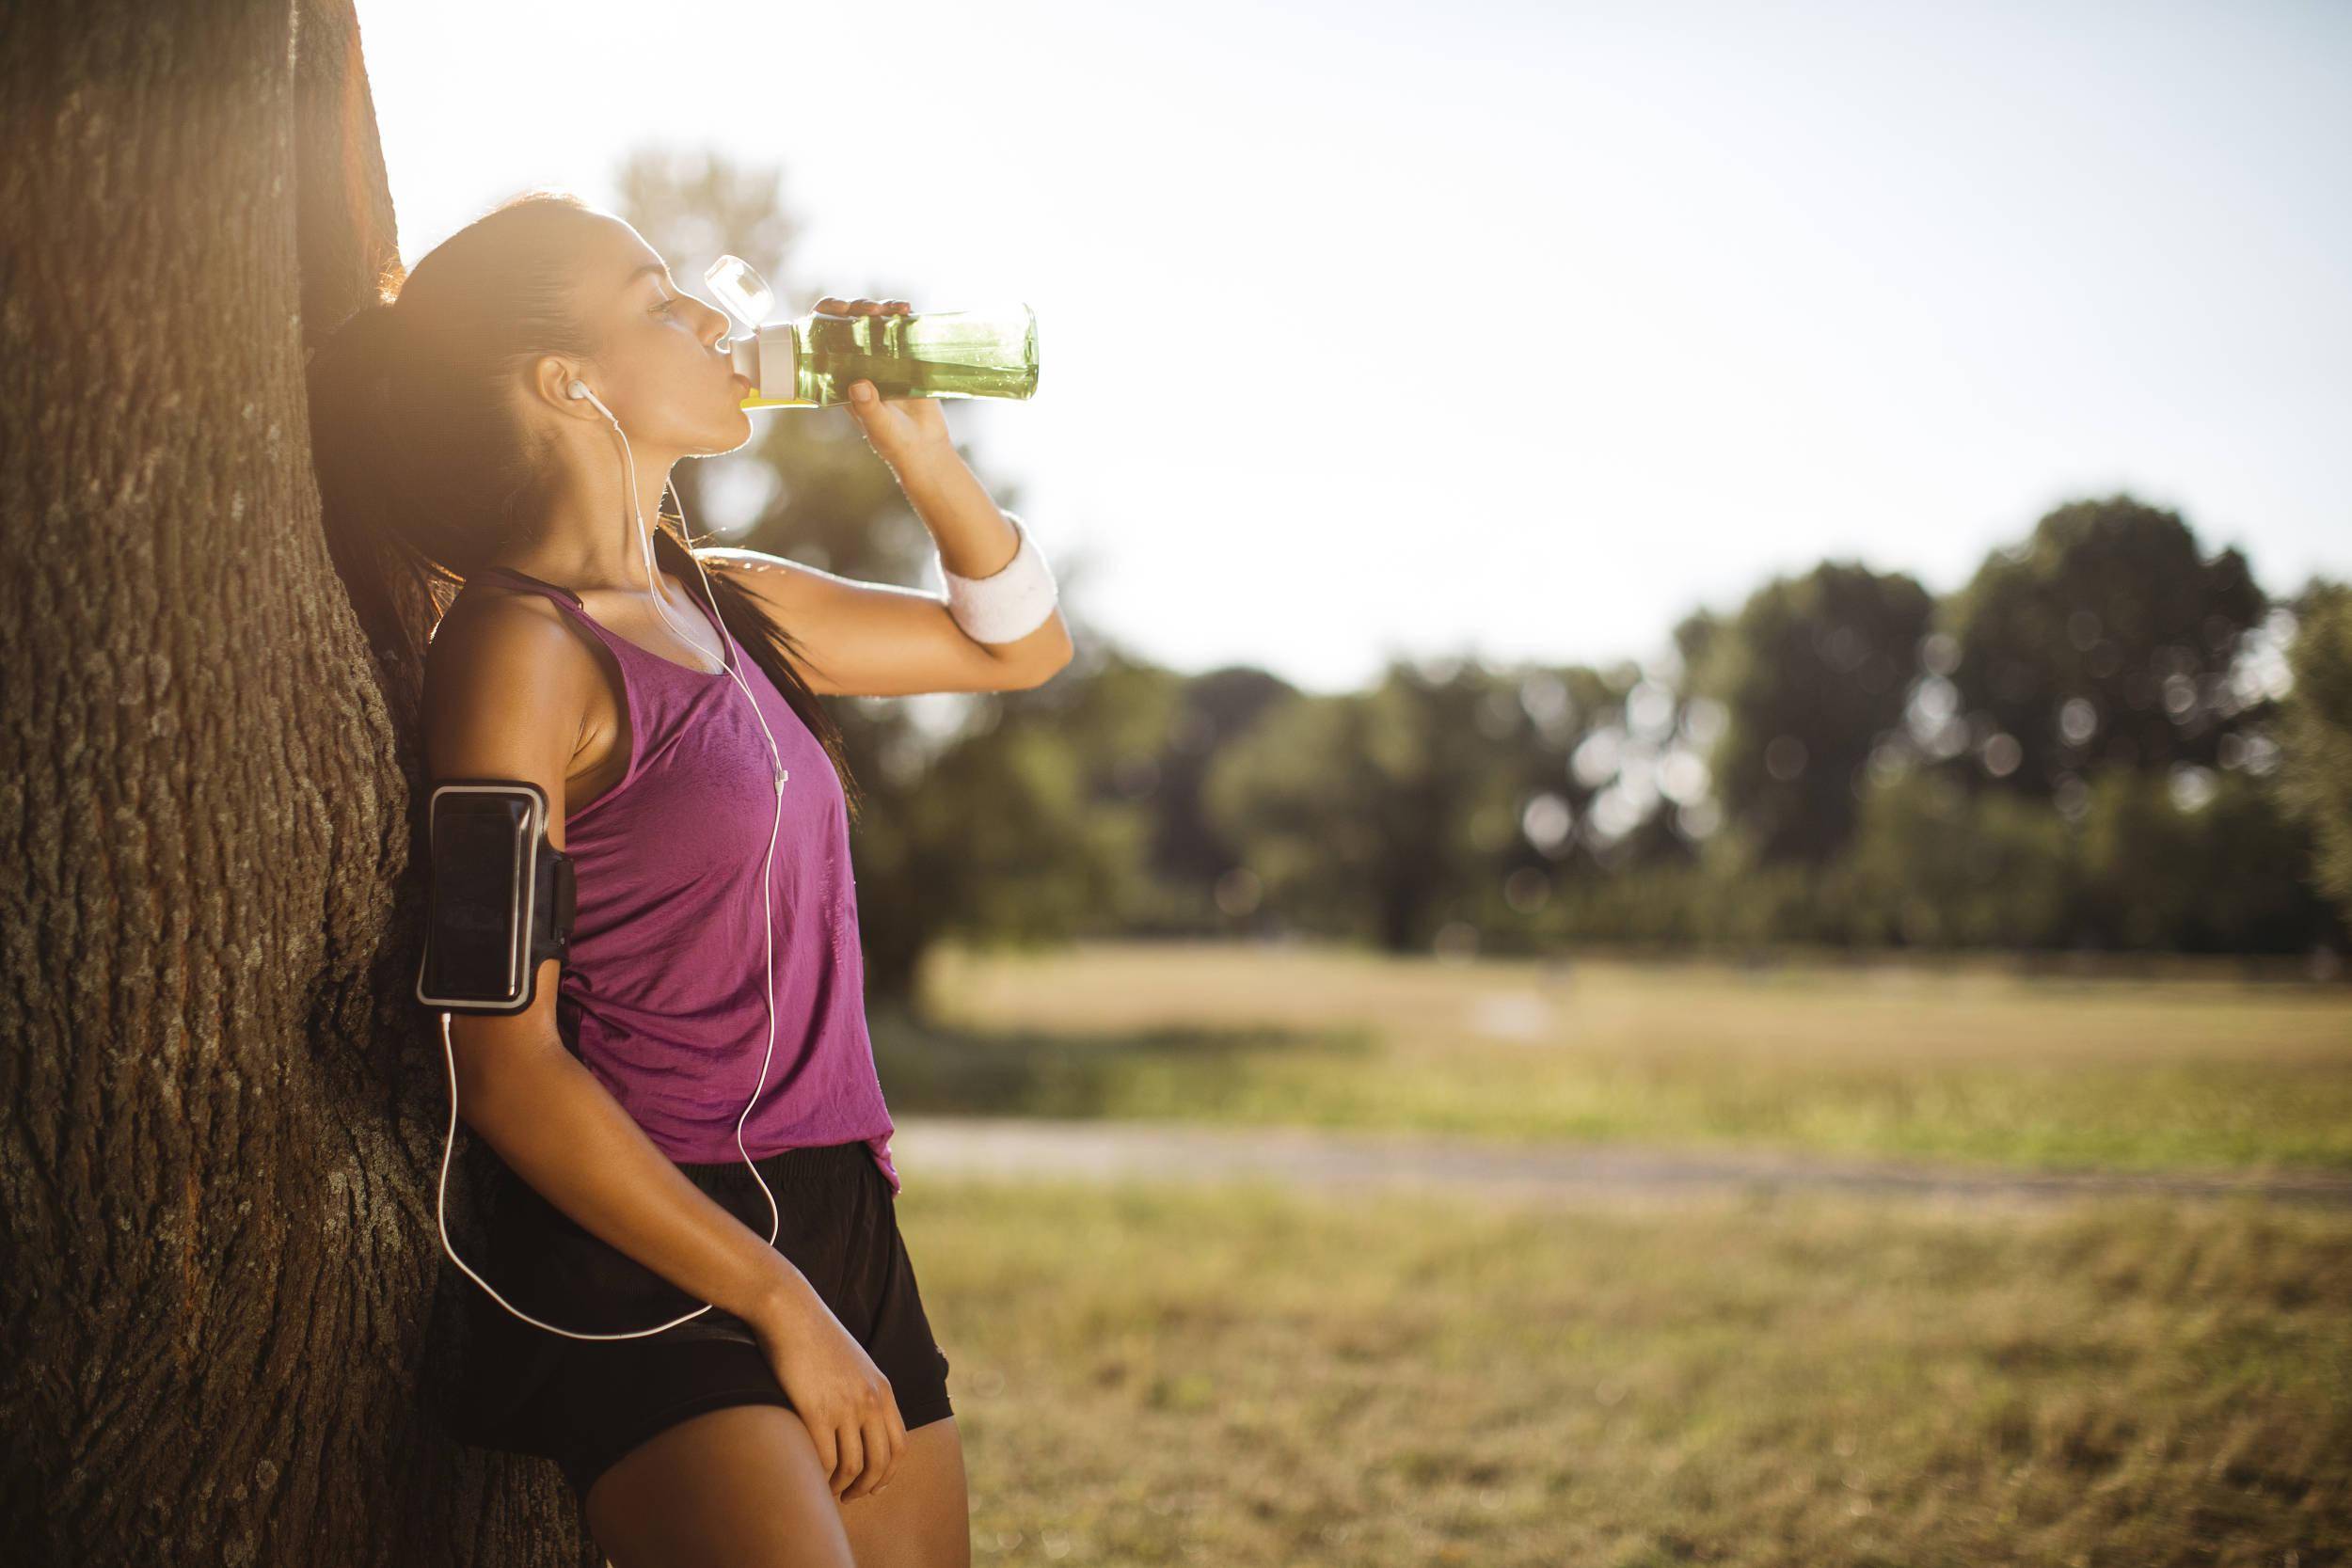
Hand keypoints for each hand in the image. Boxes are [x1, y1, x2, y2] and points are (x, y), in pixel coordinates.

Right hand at [748, 1271, 906, 1500]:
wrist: (791, 1312)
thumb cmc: (817, 1337)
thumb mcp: (856, 1364)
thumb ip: (866, 1393)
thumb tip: (864, 1427)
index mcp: (883, 1390)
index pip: (899, 1446)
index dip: (888, 1474)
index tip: (874, 1488)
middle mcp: (870, 1401)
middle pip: (880, 1463)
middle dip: (867, 1488)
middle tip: (850, 1496)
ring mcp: (845, 1407)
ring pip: (853, 1467)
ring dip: (842, 1487)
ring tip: (829, 1491)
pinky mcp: (816, 1412)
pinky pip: (826, 1460)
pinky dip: (822, 1477)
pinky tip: (813, 1478)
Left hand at [815, 295, 951, 469]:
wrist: (925, 448)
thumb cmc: (894, 442)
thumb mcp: (878, 426)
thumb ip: (867, 408)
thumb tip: (858, 384)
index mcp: (842, 375)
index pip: (823, 338)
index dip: (825, 317)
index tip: (837, 309)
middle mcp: (859, 361)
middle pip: (849, 322)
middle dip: (857, 308)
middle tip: (871, 310)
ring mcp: (883, 357)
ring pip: (876, 321)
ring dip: (882, 307)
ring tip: (895, 309)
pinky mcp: (908, 357)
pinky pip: (903, 329)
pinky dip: (904, 316)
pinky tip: (908, 310)